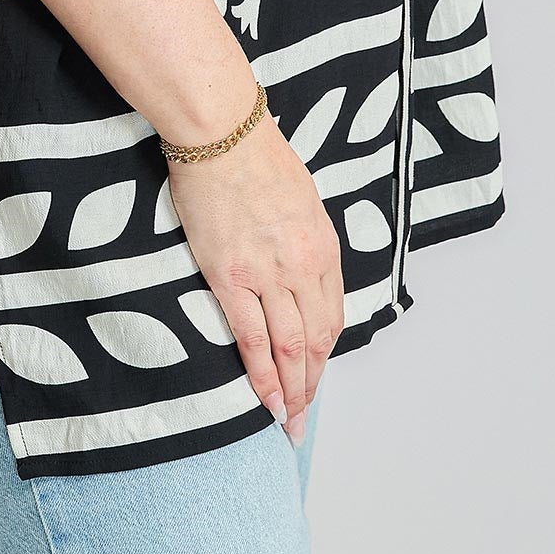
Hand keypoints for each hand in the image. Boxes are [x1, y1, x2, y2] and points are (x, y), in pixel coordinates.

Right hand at [167, 108, 343, 444]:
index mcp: (324, 246)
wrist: (222, 133)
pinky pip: (252, 339)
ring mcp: (269, 275)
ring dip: (292, 390)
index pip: (332, 315)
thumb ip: (302, 237)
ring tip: (287, 420)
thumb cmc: (254, 154)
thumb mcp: (299, 197)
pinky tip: (265, 398)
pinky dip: (262, 375)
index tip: (316, 375)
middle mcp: (304, 266)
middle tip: (303, 417)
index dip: (325, 353)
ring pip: (290, 347)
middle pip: (317, 339)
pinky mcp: (231, 278)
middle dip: (312, 383)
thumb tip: (295, 266)